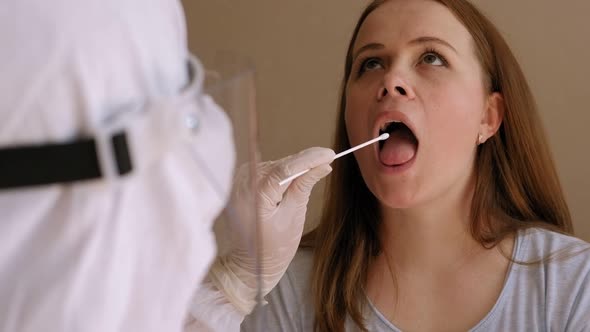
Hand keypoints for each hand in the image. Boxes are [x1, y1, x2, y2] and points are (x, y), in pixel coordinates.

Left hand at [208, 147, 334, 313]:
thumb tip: (323, 165)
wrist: (249, 263)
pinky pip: (266, 170)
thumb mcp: (294, 216)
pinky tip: (294, 179)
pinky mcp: (240, 182)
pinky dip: (282, 173)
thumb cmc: (273, 247)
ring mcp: (238, 182)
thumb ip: (304, 186)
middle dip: (304, 161)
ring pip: (275, 165)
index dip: (310, 159)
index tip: (330, 154)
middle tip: (328, 159)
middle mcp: (242, 184)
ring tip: (313, 171)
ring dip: (294, 167)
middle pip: (280, 164)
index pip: (286, 169)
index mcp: (254, 196)